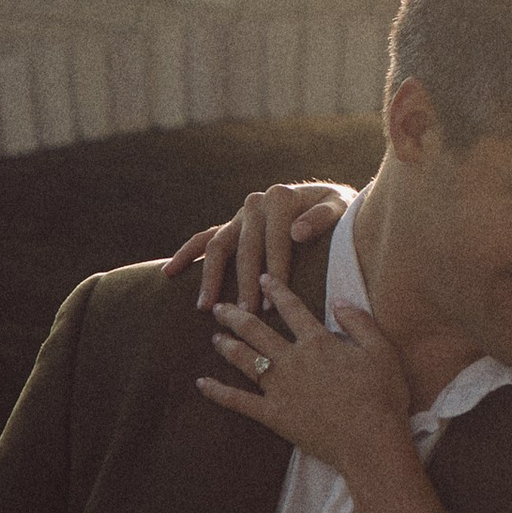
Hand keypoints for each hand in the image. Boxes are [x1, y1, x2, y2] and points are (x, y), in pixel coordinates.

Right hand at [157, 183, 351, 314]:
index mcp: (281, 197)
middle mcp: (255, 203)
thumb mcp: (340, 208)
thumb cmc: (341, 211)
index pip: (275, 240)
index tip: (270, 303)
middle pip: (245, 248)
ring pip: (218, 247)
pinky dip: (186, 254)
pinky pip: (203, 239)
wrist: (331, 199)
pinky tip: (170, 273)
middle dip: (244, 283)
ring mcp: (239, 215)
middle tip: (244, 314)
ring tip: (207, 307)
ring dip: (211, 277)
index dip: (273, 272)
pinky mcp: (230, 225)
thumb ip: (322, 217)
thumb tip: (296, 232)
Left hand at [197, 276, 415, 479]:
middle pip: (257, 331)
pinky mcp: (273, 415)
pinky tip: (201, 384)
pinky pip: (239, 401)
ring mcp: (280, 388)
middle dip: (236, 315)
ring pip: (245, 360)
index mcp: (318, 342)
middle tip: (220, 306)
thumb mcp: (381, 351)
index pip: (292, 309)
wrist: (370, 440)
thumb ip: (359, 322)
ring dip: (227, 346)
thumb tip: (340, 300)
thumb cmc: (382, 396)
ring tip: (214, 337)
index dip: (276, 290)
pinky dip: (218, 392)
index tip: (262, 278)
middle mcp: (293, 360)